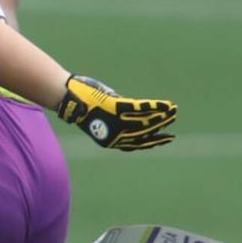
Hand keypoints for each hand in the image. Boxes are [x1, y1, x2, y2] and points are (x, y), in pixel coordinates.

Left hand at [55, 75, 177, 150]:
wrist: (68, 97)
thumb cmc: (82, 106)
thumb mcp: (101, 117)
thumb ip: (118, 119)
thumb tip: (135, 114)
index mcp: (109, 141)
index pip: (135, 145)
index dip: (152, 143)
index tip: (165, 139)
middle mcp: (114, 135)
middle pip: (143, 134)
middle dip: (160, 128)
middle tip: (172, 124)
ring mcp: (115, 121)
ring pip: (145, 121)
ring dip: (161, 116)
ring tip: (173, 112)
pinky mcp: (116, 107)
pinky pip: (141, 108)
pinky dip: (155, 106)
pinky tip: (166, 104)